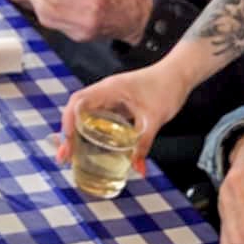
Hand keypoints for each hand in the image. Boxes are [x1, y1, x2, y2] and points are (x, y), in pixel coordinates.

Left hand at [27, 0, 152, 44]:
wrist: (136, 19)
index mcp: (90, 1)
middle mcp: (84, 21)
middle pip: (44, 8)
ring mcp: (80, 32)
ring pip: (46, 19)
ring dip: (39, 4)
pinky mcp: (78, 38)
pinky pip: (54, 25)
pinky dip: (48, 12)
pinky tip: (53, 2)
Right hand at [55, 62, 194, 176]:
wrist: (178, 74)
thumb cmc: (167, 87)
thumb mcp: (154, 120)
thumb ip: (143, 145)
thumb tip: (137, 168)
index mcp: (110, 89)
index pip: (79, 101)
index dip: (68, 121)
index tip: (67, 141)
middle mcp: (106, 91)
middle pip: (77, 109)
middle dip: (68, 132)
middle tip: (65, 155)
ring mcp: (110, 96)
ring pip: (85, 112)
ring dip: (76, 131)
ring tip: (72, 153)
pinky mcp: (117, 102)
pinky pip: (97, 115)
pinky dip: (90, 129)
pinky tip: (91, 144)